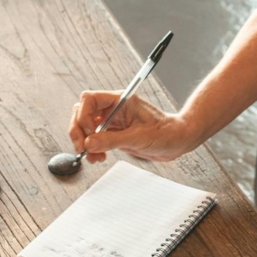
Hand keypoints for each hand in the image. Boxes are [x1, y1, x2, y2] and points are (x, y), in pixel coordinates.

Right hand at [68, 90, 196, 163]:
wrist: (177, 142)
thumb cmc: (166, 132)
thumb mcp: (139, 137)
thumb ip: (112, 140)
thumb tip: (89, 143)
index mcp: (120, 100)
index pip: (90, 99)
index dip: (83, 115)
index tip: (88, 133)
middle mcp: (113, 109)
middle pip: (82, 112)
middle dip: (78, 130)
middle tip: (82, 147)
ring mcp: (112, 122)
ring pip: (85, 127)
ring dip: (84, 142)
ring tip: (93, 156)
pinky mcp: (113, 134)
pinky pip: (94, 139)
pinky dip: (91, 149)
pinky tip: (99, 157)